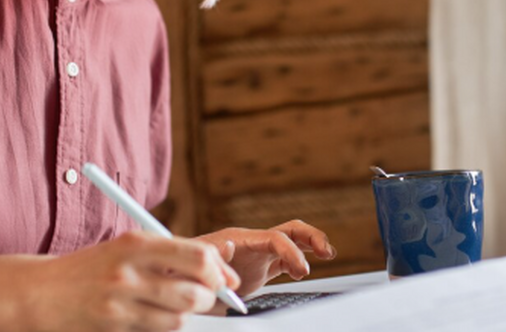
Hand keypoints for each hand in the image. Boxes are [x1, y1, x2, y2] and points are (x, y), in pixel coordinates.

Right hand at [22, 231, 240, 331]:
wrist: (39, 294)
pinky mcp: (114, 329)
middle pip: (194, 293)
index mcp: (136, 244)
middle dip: (207, 298)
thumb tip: (219, 265)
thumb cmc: (90, 268)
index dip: (219, 272)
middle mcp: (128, 273)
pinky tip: (148, 318)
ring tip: (170, 306)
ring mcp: (120, 305)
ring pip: (178, 319)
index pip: (197, 257)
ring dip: (183, 315)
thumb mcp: (125, 248)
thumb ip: (169, 253)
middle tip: (202, 296)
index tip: (225, 279)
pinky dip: (161, 328)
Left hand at [193, 220, 336, 297]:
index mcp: (239, 239)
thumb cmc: (180, 267)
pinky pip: (287, 258)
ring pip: (291, 240)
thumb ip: (207, 256)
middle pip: (288, 230)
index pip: (272, 238)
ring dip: (310, 243)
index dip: (289, 251)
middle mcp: (252, 241)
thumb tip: (228, 246)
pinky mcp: (260, 266)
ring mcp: (258, 253)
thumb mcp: (190, 263)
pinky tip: (309, 268)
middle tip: (324, 253)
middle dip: (309, 237)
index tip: (299, 270)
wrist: (177, 276)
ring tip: (328, 253)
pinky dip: (301, 260)